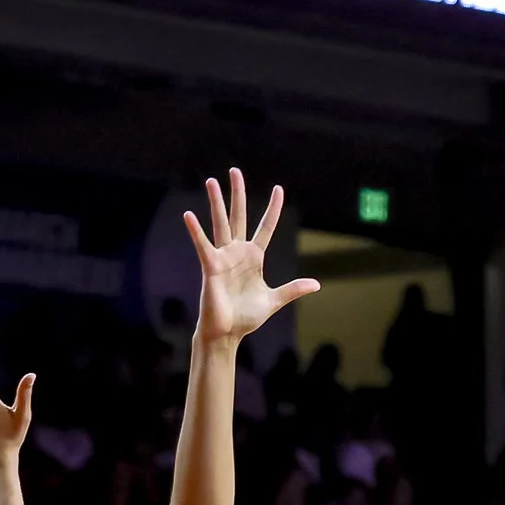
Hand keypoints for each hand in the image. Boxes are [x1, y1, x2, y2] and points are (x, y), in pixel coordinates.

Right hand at [186, 170, 318, 344]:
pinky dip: (196, 232)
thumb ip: (293, 289)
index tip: (278, 189)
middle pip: (239, 216)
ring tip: (211, 181)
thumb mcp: (274, 300)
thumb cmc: (246, 318)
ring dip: (216, 202)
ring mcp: (224, 257)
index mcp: (254, 257)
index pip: (266, 227)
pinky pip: (203, 246)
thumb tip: (316, 284)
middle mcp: (238, 252)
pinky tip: (189, 216)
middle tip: (235, 171)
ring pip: (220, 224)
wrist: (227, 333)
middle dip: (238, 194)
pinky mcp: (211, 267)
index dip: (273, 209)